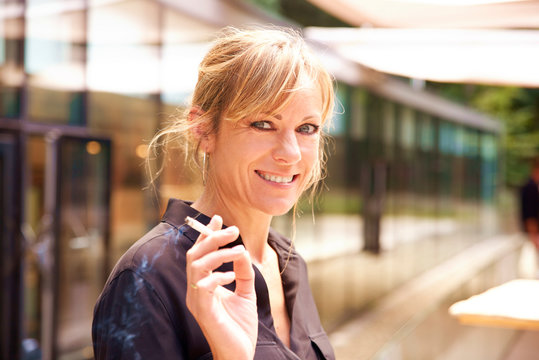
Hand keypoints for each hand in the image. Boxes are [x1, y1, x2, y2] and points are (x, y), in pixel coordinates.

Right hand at [186, 215, 257, 359]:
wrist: (240, 354)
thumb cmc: (240, 326)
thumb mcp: (246, 292)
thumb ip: (243, 272)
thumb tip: (241, 250)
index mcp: (203, 284)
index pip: (201, 253)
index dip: (208, 234)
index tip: (219, 218)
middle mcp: (195, 289)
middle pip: (195, 254)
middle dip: (213, 238)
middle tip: (233, 229)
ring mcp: (196, 300)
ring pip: (197, 265)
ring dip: (218, 253)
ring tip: (238, 250)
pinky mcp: (202, 311)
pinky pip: (203, 286)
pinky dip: (218, 276)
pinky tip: (232, 275)